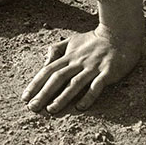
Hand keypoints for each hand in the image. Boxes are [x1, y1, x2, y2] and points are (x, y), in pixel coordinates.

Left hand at [22, 23, 142, 114]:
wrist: (120, 33)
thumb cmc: (94, 40)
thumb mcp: (73, 40)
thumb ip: (57, 49)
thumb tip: (45, 62)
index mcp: (69, 55)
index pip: (49, 70)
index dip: (36, 83)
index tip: (25, 97)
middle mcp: (79, 61)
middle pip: (58, 78)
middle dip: (44, 93)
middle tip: (33, 108)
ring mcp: (93, 67)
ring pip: (75, 83)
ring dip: (62, 97)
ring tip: (51, 110)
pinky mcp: (107, 72)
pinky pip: (96, 86)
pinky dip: (88, 96)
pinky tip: (80, 107)